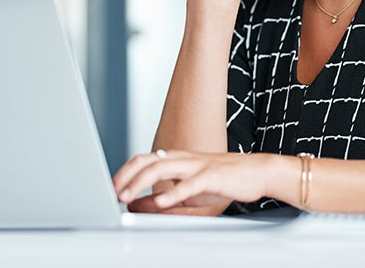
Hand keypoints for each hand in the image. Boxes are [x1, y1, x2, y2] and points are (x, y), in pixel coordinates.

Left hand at [113, 150, 278, 213]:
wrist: (256, 172)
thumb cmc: (222, 180)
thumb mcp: (186, 193)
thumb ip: (160, 199)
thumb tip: (135, 205)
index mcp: (175, 159)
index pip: (142, 161)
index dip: (123, 173)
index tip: (109, 189)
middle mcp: (182, 158)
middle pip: (147, 160)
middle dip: (126, 176)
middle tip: (112, 193)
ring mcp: (197, 165)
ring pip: (163, 167)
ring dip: (141, 183)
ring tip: (127, 196)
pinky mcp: (212, 175)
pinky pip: (190, 183)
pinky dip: (174, 192)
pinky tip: (161, 201)